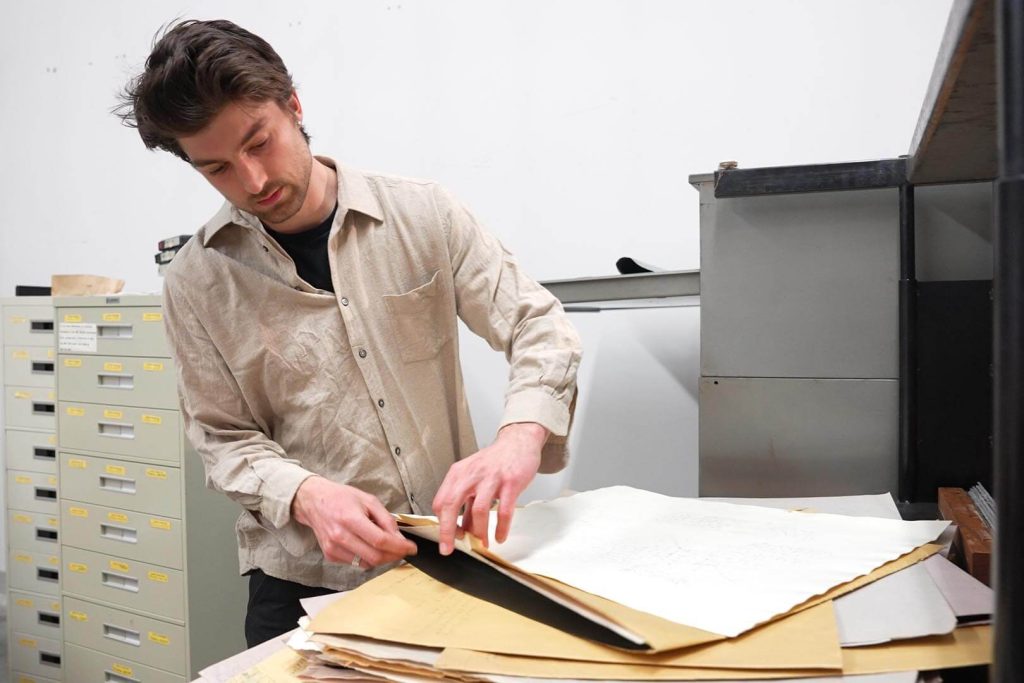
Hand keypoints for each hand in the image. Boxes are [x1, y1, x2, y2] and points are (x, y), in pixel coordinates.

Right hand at [292, 476, 416, 567]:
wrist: (314, 501)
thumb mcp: (369, 500)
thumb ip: (386, 520)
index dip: (399, 547)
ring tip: (387, 546)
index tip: (411, 548)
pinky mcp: (330, 555)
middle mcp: (340, 536)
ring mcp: (333, 548)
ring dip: (382, 558)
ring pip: (366, 563)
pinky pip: (356, 563)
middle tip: (403, 550)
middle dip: (394, 556)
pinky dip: (367, 557)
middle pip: (375, 556)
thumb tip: (399, 538)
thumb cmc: (341, 498)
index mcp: (351, 519)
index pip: (380, 541)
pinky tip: (368, 545)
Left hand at [432, 422, 547, 554]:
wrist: (518, 442)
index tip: (447, 539)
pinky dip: (501, 527)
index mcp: (458, 474)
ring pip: (479, 510)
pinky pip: (504, 510)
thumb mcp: (474, 477)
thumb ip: (467, 502)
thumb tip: (462, 529)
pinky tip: (500, 536)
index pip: (440, 502)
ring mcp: (491, 478)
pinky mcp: (511, 482)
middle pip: (452, 505)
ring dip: (479, 532)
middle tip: (449, 549)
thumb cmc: (494, 462)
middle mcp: (471, 475)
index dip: (441, 523)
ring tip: (482, 544)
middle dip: (448, 531)